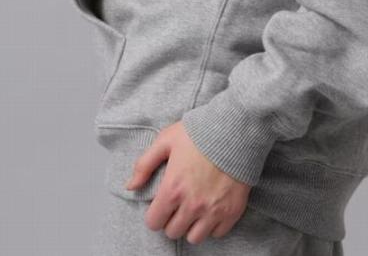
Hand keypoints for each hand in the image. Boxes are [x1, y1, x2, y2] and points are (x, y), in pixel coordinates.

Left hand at [124, 120, 251, 243]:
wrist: (237, 129)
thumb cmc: (200, 132)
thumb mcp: (167, 140)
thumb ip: (145, 164)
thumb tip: (130, 186)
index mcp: (173, 189)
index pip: (154, 222)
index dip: (156, 213)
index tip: (163, 203)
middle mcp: (192, 205)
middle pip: (173, 231)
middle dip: (173, 219)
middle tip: (180, 203)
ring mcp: (213, 210)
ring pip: (194, 237)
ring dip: (192, 225)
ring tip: (196, 208)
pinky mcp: (232, 211)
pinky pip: (217, 233)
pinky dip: (213, 224)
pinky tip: (213, 206)